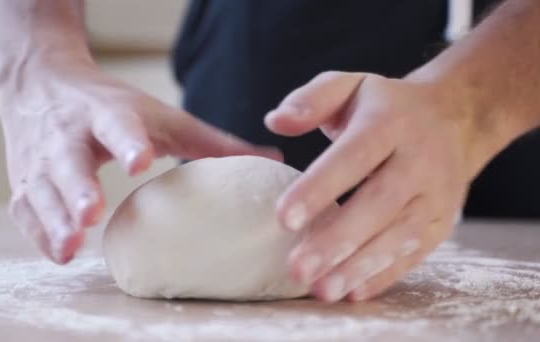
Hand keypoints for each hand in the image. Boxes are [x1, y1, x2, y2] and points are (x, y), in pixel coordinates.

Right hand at [0, 60, 280, 263]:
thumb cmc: (109, 105)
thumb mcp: (160, 115)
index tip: (140, 161)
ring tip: (71, 246)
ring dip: (53, 218)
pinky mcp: (25, 180)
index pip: (117, 125)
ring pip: (42, 190)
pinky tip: (59, 252)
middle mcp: (69, 134)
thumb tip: (273, 160)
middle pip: (69, 161)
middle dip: (77, 188)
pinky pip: (27, 209)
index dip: (128, 142)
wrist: (40, 83)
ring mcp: (42, 159)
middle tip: (91, 214)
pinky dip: (39, 232)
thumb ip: (212, 142)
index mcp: (107, 113)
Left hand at [265, 71, 490, 301]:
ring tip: (321, 289)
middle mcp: (419, 159)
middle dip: (337, 240)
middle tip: (297, 268)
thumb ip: (312, 99)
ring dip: (359, 266)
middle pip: (378, 203)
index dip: (320, 187)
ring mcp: (436, 194)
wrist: (454, 118)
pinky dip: (384, 275)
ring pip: (399, 235)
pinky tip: (352, 292)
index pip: (354, 156)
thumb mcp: (351, 86)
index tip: (283, 218)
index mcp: (391, 122)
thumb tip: (275, 120)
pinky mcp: (443, 221)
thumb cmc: (386, 106)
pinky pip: (415, 253)